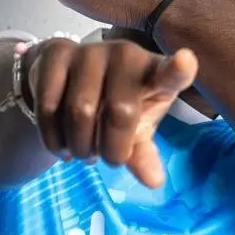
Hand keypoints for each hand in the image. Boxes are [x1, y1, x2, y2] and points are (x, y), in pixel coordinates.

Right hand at [25, 36, 197, 187]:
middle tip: (104, 159)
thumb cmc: (114, 103)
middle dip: (110, 149)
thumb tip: (154, 182)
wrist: (68, 77)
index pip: (169, 73)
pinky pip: (49, 106)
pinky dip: (54, 139)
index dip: (178, 68)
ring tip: (82, 152)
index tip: (185, 60)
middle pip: (120, 112)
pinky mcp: (58, 54)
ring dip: (80, 146)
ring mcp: (90, 51)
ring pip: (80, 112)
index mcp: (154, 74)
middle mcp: (126, 55)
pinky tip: (61, 147)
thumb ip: (143, 153)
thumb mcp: (134, 130)